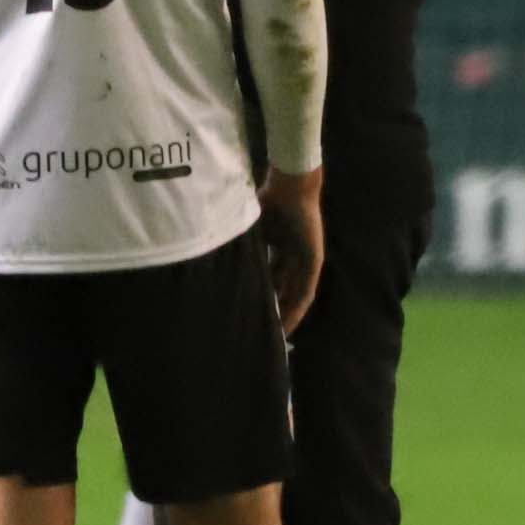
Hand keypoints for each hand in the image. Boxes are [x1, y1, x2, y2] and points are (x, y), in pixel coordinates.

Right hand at [257, 167, 325, 337]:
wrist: (290, 187)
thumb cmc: (268, 201)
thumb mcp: (250, 231)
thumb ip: (241, 247)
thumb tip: (211, 258)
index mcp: (278, 246)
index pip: (269, 278)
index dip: (259, 295)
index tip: (245, 311)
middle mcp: (292, 256)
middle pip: (282, 290)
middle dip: (272, 311)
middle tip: (258, 332)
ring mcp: (305, 260)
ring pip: (294, 296)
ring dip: (285, 316)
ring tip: (272, 337)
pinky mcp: (314, 262)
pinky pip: (306, 292)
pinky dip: (296, 309)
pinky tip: (287, 325)